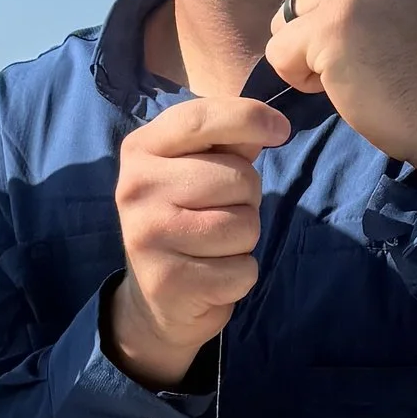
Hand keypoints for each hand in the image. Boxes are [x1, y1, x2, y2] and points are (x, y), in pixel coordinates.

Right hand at [106, 95, 289, 389]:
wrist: (155, 299)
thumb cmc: (186, 219)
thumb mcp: (195, 168)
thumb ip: (226, 141)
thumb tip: (266, 126)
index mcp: (140, 150)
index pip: (201, 119)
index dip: (249, 118)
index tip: (280, 130)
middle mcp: (136, 188)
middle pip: (237, 178)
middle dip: (248, 197)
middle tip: (221, 212)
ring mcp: (148, 236)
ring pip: (244, 225)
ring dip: (245, 239)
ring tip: (216, 244)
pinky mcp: (168, 282)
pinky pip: (242, 270)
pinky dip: (241, 275)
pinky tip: (213, 274)